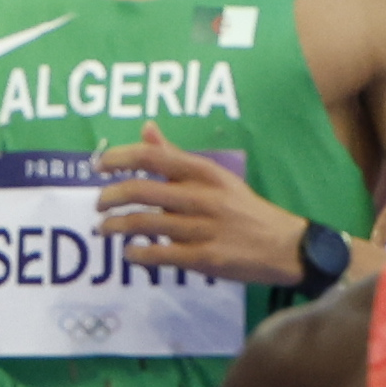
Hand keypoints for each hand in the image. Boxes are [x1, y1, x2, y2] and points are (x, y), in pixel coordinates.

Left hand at [97, 128, 305, 280]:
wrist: (287, 247)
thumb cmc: (246, 210)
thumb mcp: (216, 177)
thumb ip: (176, 156)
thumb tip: (146, 128)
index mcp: (205, 172)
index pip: (152, 157)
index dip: (118, 158)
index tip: (98, 165)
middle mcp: (202, 197)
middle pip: (141, 190)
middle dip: (110, 197)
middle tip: (98, 204)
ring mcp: (203, 229)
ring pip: (145, 223)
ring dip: (116, 226)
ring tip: (105, 228)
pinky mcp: (206, 258)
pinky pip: (161, 254)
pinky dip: (138, 253)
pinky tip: (130, 253)